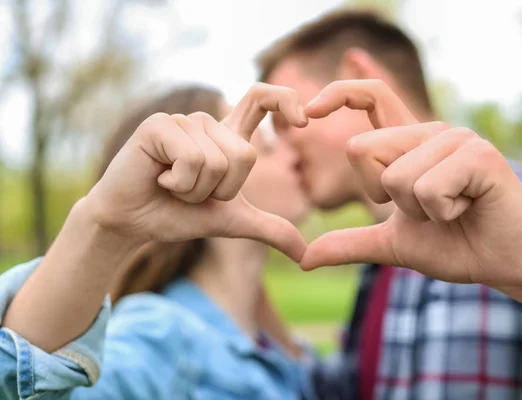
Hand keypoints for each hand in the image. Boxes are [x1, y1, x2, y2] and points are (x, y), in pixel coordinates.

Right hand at [86, 83, 308, 260]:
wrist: (134, 223)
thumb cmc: (180, 216)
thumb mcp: (233, 222)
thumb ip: (271, 230)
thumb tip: (306, 255)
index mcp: (227, 136)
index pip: (262, 98)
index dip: (286, 100)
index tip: (303, 122)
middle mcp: (208, 123)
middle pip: (245, 155)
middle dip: (221, 190)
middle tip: (191, 190)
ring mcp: (183, 121)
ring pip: (217, 161)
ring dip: (196, 190)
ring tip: (173, 185)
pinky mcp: (159, 125)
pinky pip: (192, 159)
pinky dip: (179, 183)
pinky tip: (159, 180)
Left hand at [300, 79, 521, 287]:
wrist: (504, 264)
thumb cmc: (454, 245)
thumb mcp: (392, 244)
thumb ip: (349, 244)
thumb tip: (304, 259)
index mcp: (409, 142)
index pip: (371, 95)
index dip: (337, 95)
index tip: (307, 113)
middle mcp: (431, 131)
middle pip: (362, 150)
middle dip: (385, 197)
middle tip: (426, 210)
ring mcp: (457, 138)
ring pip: (396, 176)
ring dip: (418, 211)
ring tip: (450, 210)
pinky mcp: (479, 155)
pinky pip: (428, 187)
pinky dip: (441, 213)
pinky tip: (467, 208)